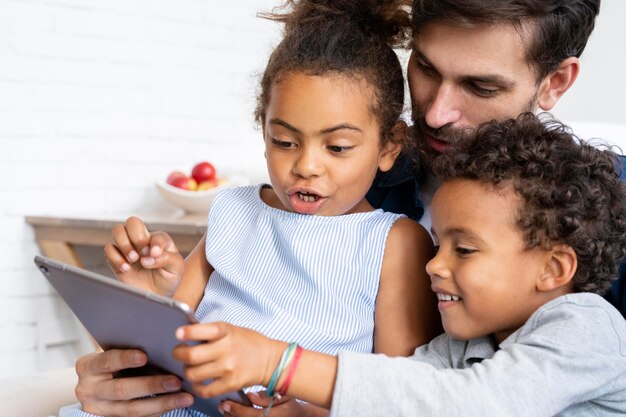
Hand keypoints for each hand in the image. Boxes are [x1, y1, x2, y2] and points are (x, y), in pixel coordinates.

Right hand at [74, 349, 193, 416]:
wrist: (96, 381)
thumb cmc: (111, 359)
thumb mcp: (112, 349)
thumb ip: (128, 346)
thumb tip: (160, 339)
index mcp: (88, 366)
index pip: (106, 361)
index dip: (125, 359)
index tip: (144, 356)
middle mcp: (88, 389)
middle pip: (121, 390)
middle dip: (151, 385)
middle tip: (176, 381)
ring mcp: (99, 408)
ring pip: (132, 410)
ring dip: (162, 403)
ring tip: (185, 397)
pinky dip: (159, 410)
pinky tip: (177, 403)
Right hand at [104, 216, 184, 296]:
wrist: (157, 295)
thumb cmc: (168, 278)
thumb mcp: (177, 267)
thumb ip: (166, 258)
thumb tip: (147, 258)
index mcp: (160, 240)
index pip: (156, 235)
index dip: (155, 244)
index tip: (155, 256)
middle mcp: (143, 241)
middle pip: (132, 222)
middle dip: (137, 237)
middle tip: (143, 253)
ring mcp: (129, 248)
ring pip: (118, 230)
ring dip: (124, 244)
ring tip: (133, 259)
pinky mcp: (117, 259)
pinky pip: (108, 249)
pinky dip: (115, 258)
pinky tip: (126, 268)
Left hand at [172, 322, 286, 398]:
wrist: (270, 360)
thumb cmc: (248, 343)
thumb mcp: (232, 329)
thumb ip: (211, 332)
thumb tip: (186, 336)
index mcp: (226, 332)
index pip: (203, 331)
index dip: (187, 332)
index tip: (178, 334)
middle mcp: (226, 349)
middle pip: (191, 355)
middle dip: (178, 354)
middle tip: (178, 353)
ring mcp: (228, 368)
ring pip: (193, 374)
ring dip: (187, 371)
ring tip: (190, 367)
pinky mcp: (230, 384)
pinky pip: (204, 390)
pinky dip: (197, 387)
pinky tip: (199, 381)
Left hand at [220, 392, 326, 416]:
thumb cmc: (292, 406)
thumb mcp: (284, 396)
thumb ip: (266, 397)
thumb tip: (251, 396)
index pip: (249, 415)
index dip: (236, 409)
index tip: (226, 402)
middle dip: (230, 415)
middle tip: (222, 406)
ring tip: (225, 410)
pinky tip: (232, 415)